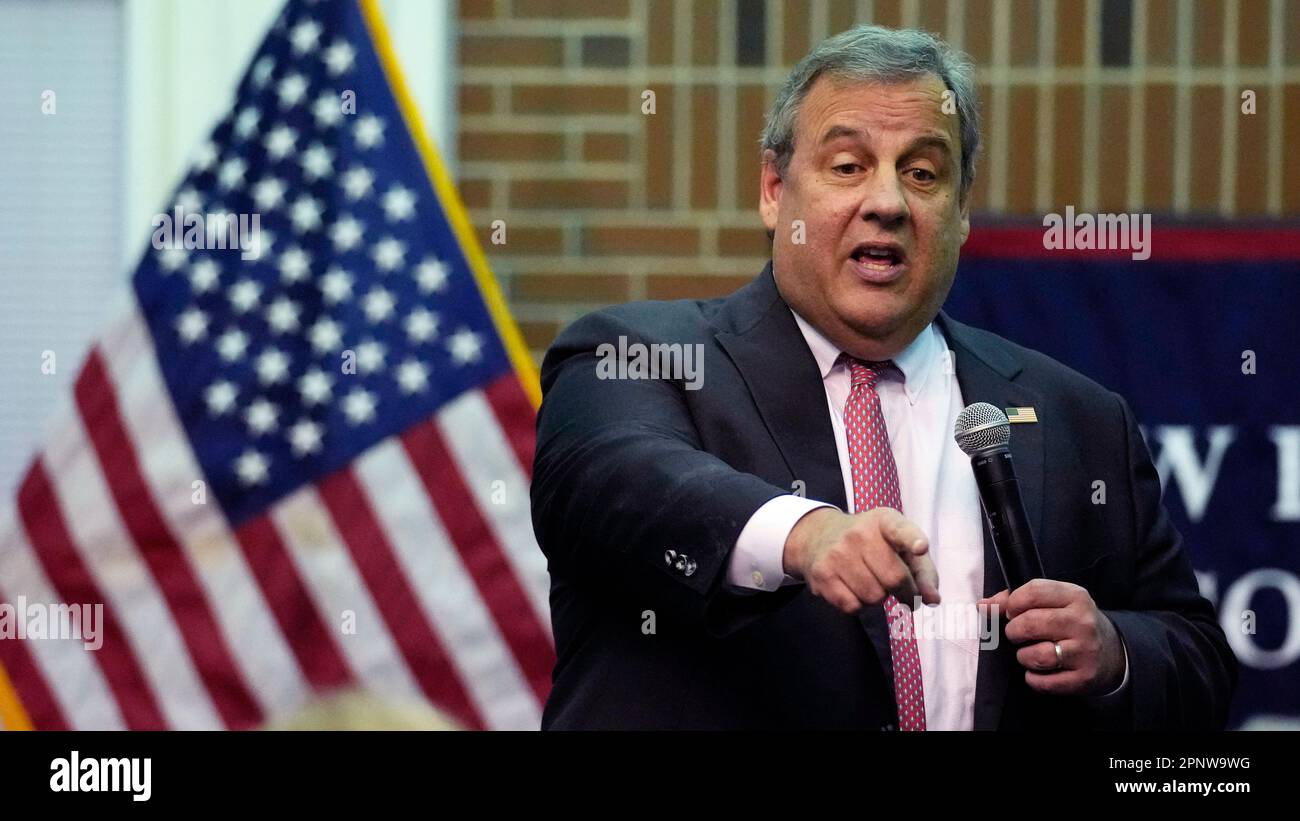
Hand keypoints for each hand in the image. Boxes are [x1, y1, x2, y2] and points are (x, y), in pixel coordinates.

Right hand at [783, 507, 940, 613]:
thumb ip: (922, 571)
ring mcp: (837, 553)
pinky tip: (854, 589)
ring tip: (871, 582)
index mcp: (884, 521)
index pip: (900, 529)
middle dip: (905, 592)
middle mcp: (859, 533)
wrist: (820, 535)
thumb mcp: (900, 545)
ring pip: (874, 597)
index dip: (912, 539)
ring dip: (879, 598)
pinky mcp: (822, 574)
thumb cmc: (873, 544)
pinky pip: (853, 606)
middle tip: (902, 590)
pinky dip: (859, 605)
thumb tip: (933, 601)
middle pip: (894, 579)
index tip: (921, 547)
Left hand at [979, 579, 1125, 695]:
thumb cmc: (1071, 623)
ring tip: (1029, 653)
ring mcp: (1085, 651)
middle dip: (1014, 631)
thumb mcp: (1054, 602)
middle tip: (1018, 635)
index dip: (1012, 603)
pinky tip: (1040, 670)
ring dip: (1023, 656)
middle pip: (1029, 624)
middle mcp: (1083, 622)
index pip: (1032, 592)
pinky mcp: (1083, 678)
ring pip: (1035, 655)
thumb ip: (1016, 600)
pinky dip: (1033, 678)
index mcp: (1075, 596)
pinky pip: (1042, 682)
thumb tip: (983, 605)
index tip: (1012, 612)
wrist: (1111, 653)